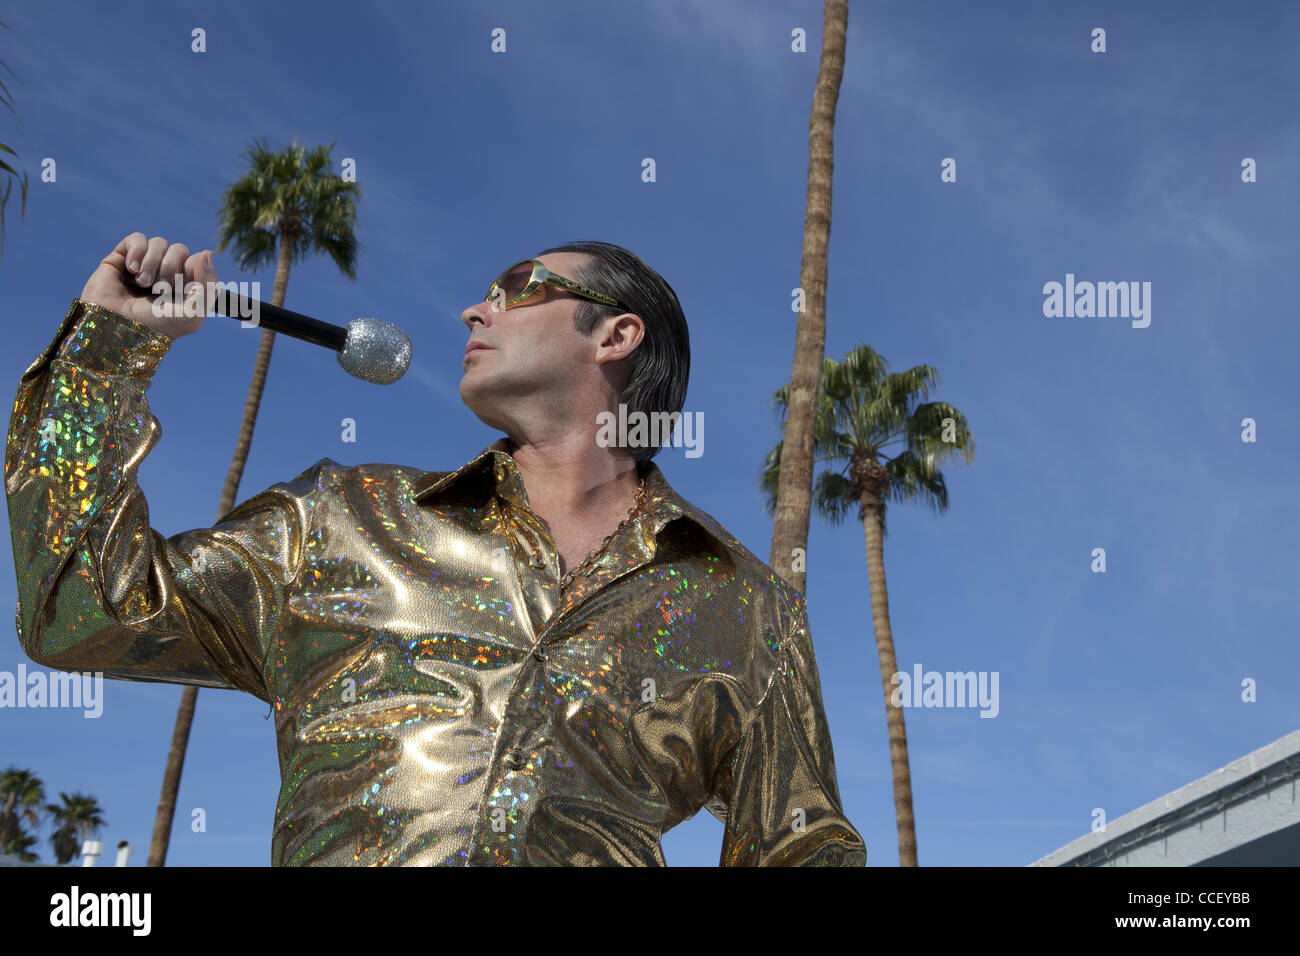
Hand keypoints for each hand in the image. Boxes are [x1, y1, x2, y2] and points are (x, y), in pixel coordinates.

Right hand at [80, 232, 218, 339]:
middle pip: (180, 250)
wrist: (117, 328)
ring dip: (153, 262)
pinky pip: (137, 239)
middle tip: (158, 289)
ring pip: (159, 243)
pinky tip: (131, 269)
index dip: (192, 270)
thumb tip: (208, 253)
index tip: (182, 288)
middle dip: (170, 268)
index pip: (198, 261)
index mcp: (185, 286)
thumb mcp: (192, 313)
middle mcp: (166, 274)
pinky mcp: (122, 258)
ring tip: (142, 283)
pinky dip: (137, 251)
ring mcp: (145, 265)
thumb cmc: (157, 326)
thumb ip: (208, 285)